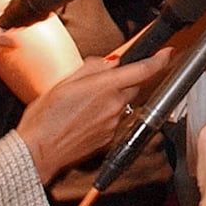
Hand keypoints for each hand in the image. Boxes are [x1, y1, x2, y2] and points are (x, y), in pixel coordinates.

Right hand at [16, 50, 172, 182]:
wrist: (38, 152)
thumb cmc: (44, 118)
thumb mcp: (64, 82)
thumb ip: (92, 68)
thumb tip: (110, 62)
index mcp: (105, 87)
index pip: (143, 70)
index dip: (159, 60)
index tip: (167, 53)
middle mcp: (114, 105)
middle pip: (134, 85)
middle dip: (125, 79)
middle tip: (100, 81)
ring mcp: (114, 123)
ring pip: (124, 102)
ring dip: (112, 98)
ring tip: (84, 103)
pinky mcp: (109, 138)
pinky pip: (115, 119)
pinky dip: (105, 114)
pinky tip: (84, 118)